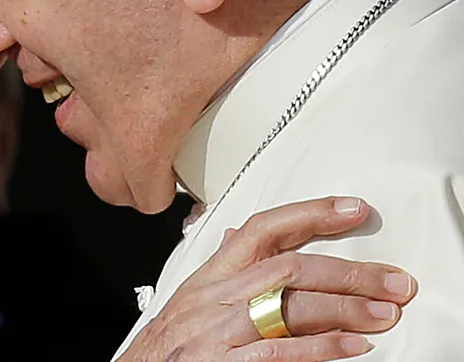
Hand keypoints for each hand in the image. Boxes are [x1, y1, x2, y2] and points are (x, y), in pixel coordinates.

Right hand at [122, 197, 417, 360]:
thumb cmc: (164, 346)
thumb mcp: (188, 299)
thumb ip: (219, 269)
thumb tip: (235, 235)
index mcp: (210, 275)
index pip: (261, 228)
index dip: (309, 213)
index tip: (353, 209)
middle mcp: (214, 297)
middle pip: (289, 267)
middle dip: (349, 271)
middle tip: (393, 280)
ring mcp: (218, 331)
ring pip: (288, 305)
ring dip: (345, 309)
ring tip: (384, 313)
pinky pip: (278, 352)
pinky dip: (320, 349)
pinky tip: (352, 348)